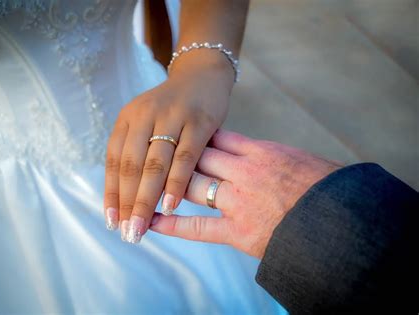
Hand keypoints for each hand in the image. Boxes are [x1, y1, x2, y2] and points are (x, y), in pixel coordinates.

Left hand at [104, 50, 234, 242]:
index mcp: (127, 118)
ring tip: (142, 226)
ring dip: (147, 199)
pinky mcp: (198, 121)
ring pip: (154, 164)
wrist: (203, 76)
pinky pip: (185, 157)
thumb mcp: (148, 122)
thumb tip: (128, 198)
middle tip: (128, 232)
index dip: (111, 193)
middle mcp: (144, 115)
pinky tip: (170, 205)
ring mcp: (172, 117)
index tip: (111, 221)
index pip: (113, 161)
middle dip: (128, 203)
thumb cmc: (173, 109)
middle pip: (131, 166)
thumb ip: (138, 152)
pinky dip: (176, 183)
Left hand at [149, 129, 341, 257]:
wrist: (345, 221)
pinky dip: (172, 225)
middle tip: (156, 155)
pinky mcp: (238, 232)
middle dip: (178, 156)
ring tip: (148, 185)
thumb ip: (274, 157)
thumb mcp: (301, 161)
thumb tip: (262, 155)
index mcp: (262, 152)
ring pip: (193, 185)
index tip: (182, 133)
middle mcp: (245, 172)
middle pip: (199, 156)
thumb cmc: (329, 189)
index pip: (219, 136)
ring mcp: (238, 201)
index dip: (198, 135)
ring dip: (169, 185)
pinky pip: (198, 227)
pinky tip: (152, 222)